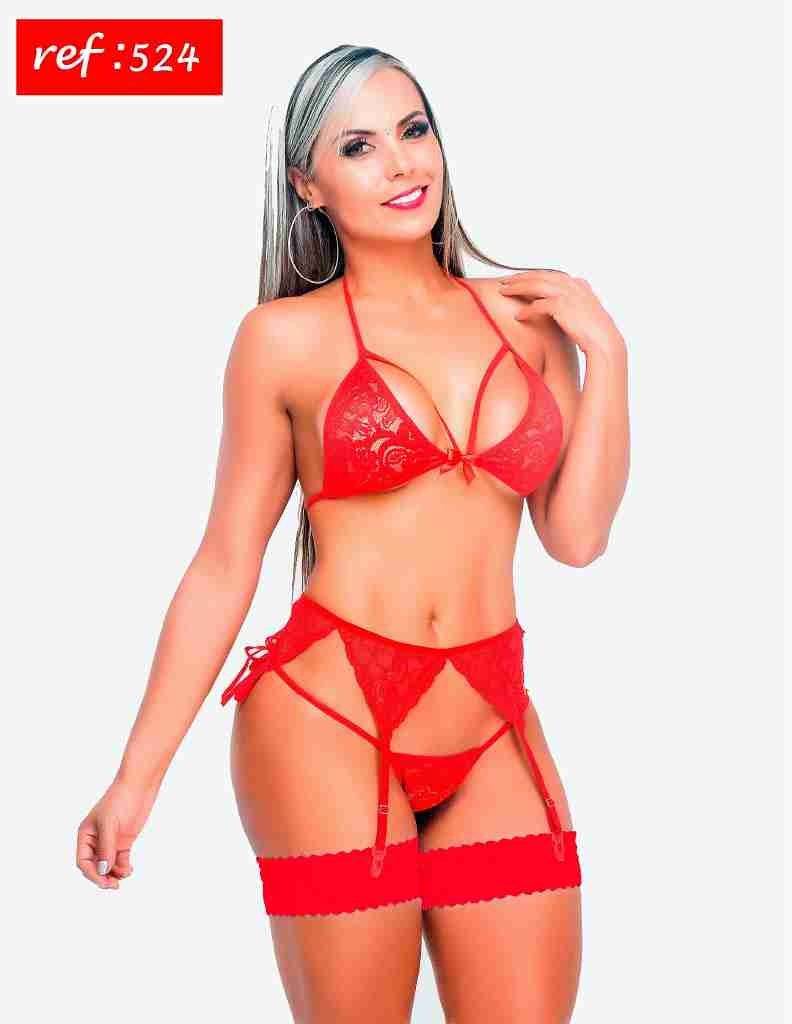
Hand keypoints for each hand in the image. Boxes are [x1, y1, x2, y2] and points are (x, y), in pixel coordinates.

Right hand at [76, 777, 159, 889]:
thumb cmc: (120, 800)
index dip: (92, 874)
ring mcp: (110, 841)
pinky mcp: (124, 841)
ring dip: (114, 874)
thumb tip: (102, 871)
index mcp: (85, 835)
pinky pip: (120, 861)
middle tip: (114, 885)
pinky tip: (129, 870)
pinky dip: (123, 868)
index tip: (104, 881)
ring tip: (124, 875)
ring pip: (108, 866)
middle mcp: (96, 840)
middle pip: (95, 867)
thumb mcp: (109, 824)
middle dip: (103, 878)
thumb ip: (106, 848)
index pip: (83, 861)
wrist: (139, 787)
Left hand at [497, 270, 624, 358]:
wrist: (604, 342)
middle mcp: (573, 285)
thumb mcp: (583, 314)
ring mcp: (568, 294)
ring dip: (518, 287)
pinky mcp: (562, 306)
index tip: (518, 278)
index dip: (532, 275)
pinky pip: (538, 305)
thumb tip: (556, 309)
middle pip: (540, 275)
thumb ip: (571, 306)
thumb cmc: (594, 334)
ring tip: (503, 291)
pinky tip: (517, 316)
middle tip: (503, 280)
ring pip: (536, 285)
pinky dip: (527, 310)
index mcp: (578, 284)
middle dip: (520, 277)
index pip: (550, 274)